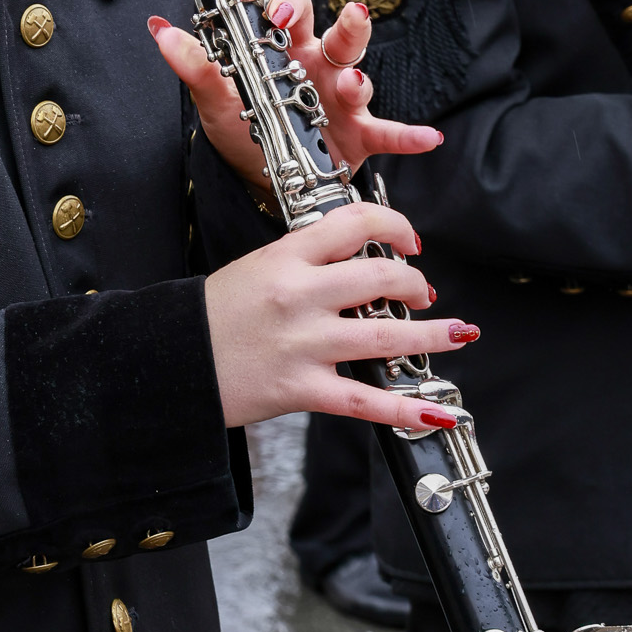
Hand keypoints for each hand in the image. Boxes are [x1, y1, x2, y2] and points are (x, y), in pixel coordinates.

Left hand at [149, 0, 439, 195]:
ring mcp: (342, 100)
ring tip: (353, 83)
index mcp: (285, 50)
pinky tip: (428, 138)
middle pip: (340, 35)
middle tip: (350, 17)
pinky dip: (409, 136)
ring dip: (360, 78)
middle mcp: (319, 67)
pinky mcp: (359, 136)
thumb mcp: (217, 100)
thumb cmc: (242, 128)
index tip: (276, 16)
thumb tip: (159, 29)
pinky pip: (388, 132)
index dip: (288, 7)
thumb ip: (196, 65)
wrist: (258, 180)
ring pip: (360, 77)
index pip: (293, 12)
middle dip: (349, 25)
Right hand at [204, 202, 477, 432]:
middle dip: (416, 283)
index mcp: (287, 256)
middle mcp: (300, 295)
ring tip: (459, 331)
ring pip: (386, 334)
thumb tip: (358, 261)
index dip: (395, 226)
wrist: (172, 361)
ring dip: (434, 334)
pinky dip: (407, 407)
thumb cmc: (213, 314)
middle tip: (423, 292)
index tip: (410, 241)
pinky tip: (438, 408)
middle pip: (381, 277)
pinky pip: (366, 400)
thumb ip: (305, 259)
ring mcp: (304, 344)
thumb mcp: (256, 265)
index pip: (355, 223)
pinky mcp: (302, 389)